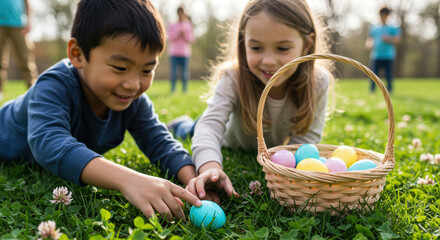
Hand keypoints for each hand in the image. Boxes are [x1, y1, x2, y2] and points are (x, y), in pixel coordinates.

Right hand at [81, 158, 200, 219]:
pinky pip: (152, 215)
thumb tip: (182, 205)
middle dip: (181, 215)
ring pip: (165, 212)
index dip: (192, 199)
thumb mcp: (161, 185)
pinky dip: (156, 221)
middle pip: (175, 206)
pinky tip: (158, 223)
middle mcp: (161, 190)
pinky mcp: (143, 203)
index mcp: (167, 185)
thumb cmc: (147, 184)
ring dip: (170, 219)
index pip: (183, 192)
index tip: (200, 204)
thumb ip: (172, 194)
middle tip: (184, 221)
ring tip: (172, 222)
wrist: (128, 179)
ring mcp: (152, 197)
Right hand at [186, 167, 237, 201]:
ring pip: (191, 184)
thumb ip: (230, 189)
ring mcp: (196, 180)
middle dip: (199, 187)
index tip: (214, 178)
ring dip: (192, 193)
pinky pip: (188, 190)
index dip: (214, 175)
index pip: (214, 173)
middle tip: (201, 196)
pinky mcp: (192, 186)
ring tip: (195, 202)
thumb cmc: (219, 179)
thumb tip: (236, 196)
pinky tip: (190, 204)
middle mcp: (203, 176)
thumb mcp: (226, 182)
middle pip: (199, 179)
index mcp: (213, 173)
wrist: (211, 174)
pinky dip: (188, 196)